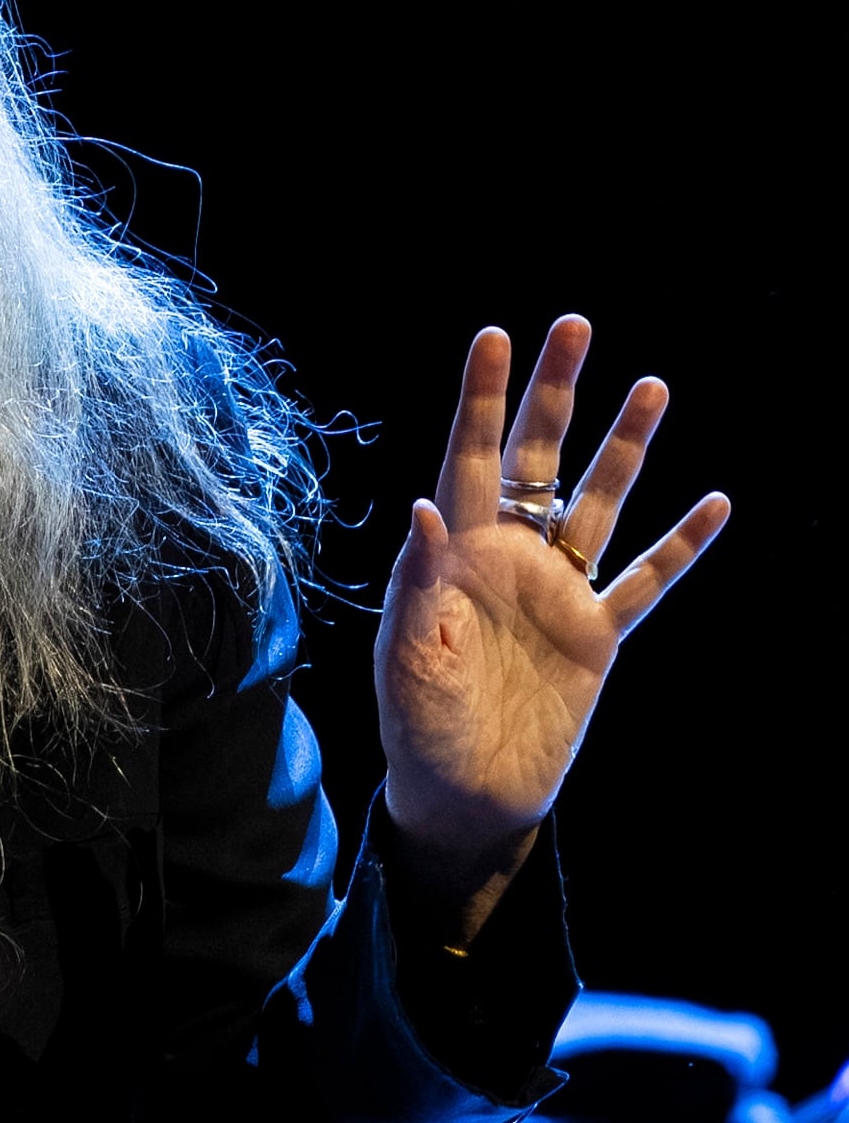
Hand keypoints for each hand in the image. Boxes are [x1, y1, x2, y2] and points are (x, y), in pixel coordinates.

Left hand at [377, 316, 727, 926]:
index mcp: (455, 556)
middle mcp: (510, 559)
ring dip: (625, 448)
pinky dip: (681, 546)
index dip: (482, 400)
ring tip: (652, 385)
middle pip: (538, 459)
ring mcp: (558, 593)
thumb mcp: (406, 658)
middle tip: (576, 325)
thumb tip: (423, 505)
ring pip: (599, 503)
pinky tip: (715, 502)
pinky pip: (646, 582)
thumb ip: (417, 583)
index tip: (496, 336)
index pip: (471, 460)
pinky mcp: (598, 636)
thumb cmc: (417, 728)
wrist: (464, 797)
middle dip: (556, 393)